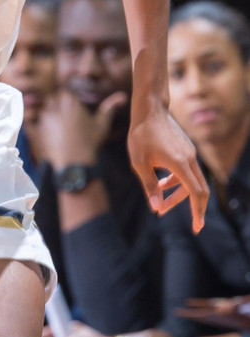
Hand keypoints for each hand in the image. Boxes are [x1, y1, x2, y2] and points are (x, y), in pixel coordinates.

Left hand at [37, 88, 128, 168]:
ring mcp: (43, 117)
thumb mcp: (102, 124)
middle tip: (64, 115)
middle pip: (52, 98)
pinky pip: (31, 120)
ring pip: (42, 108)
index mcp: (70, 101)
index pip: (64, 91)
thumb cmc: (90, 142)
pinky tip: (43, 129)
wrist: (74, 162)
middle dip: (57, 104)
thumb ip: (110, 107)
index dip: (67, 98)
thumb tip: (123, 96)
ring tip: (57, 124)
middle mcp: (54, 106)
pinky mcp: (36, 128)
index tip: (71, 105)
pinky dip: (35, 122)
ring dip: (48, 113)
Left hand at [127, 104, 208, 232]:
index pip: (195, 193)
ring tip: (160, 205)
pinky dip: (177, 182)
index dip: (197, 212)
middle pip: (198, 190)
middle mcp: (189, 159)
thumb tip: (155, 207)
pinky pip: (186, 172)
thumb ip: (149, 185)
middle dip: (192, 208)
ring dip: (178, 195)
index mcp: (180, 163)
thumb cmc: (141, 135)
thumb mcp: (139, 162)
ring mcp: (189, 154)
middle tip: (190, 225)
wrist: (149, 110)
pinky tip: (162, 185)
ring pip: (191, 181)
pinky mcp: (186, 150)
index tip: (197, 226)